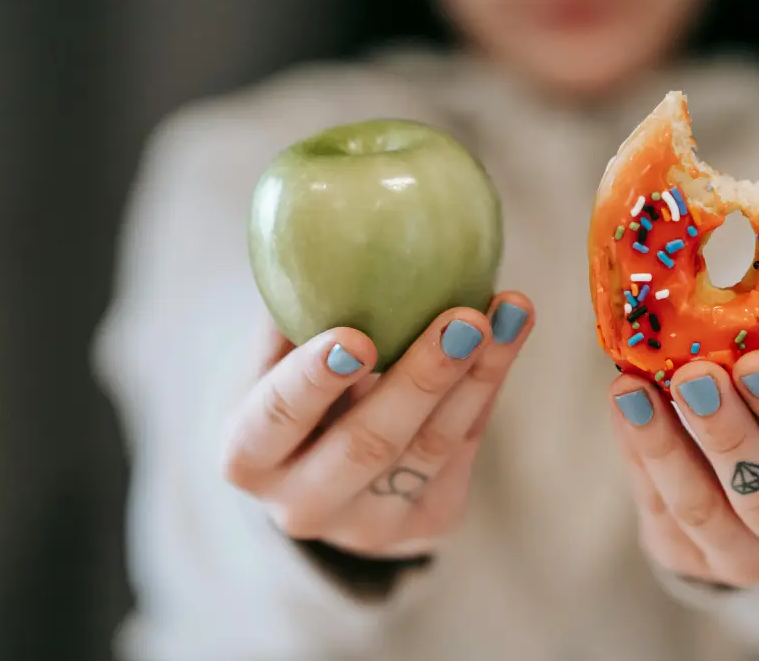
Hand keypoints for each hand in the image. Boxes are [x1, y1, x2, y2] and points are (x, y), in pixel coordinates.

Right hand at [222, 293, 533, 557]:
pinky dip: (488, 386)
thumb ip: (291, 313)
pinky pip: (464, 448)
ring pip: (431, 448)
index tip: (355, 336)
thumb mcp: (275, 361)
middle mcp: (302, 506)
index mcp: (248, 458)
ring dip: (478, 374)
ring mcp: (368, 527)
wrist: (327, 478)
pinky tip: (509, 334)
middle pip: (368, 443)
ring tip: (508, 312)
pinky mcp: (427, 525)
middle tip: (463, 318)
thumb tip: (317, 230)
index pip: (276, 420)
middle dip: (422, 378)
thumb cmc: (297, 393)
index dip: (313, 381)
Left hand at [610, 351, 758, 587]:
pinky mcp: (689, 562)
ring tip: (634, 389)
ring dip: (664, 445)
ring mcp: (747, 559)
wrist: (754, 494)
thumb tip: (727, 300)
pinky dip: (637, 453)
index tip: (757, 362)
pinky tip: (624, 406)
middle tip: (694, 375)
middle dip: (727, 432)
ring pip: (702, 510)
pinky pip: (658, 508)